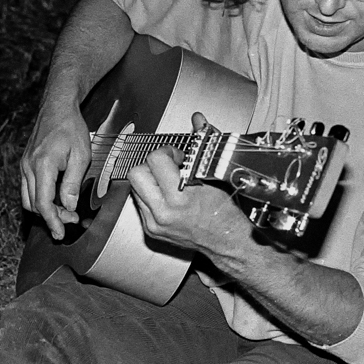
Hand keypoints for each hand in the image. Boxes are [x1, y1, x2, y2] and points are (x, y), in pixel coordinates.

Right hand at [20, 101, 91, 239]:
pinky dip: (40, 198)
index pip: (43, 204)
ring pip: (28, 199)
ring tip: (64, 210)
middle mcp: (28, 167)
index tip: (60, 233)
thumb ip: (72, 183)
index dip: (52, 222)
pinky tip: (55, 197)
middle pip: (34, 205)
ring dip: (44, 209)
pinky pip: (28, 189)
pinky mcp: (25, 164)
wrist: (56, 108)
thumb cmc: (70, 128)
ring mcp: (24, 166)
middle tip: (71, 219)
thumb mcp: (81, 156)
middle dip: (52, 217)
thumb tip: (69, 206)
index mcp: (42, 166)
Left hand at [126, 113, 251, 256]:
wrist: (229, 243)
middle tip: (168, 167)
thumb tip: (197, 120)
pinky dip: (150, 195)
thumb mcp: (216, 176)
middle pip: (136, 173)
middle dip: (151, 165)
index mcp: (181, 197)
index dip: (167, 152)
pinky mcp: (151, 229)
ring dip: (149, 180)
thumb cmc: (227, 214)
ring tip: (167, 181)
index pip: (156, 160)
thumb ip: (202, 146)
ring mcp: (155, 222)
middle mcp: (164, 211)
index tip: (178, 157)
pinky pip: (139, 203)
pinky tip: (166, 196)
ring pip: (134, 188)